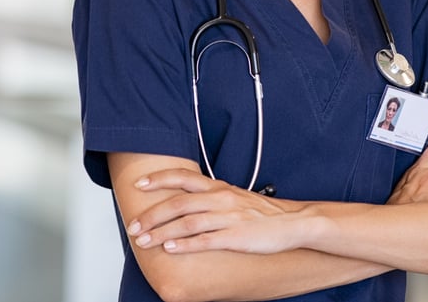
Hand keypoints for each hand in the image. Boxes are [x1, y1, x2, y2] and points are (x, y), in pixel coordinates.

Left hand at [126, 169, 301, 254]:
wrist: (294, 222)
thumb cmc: (263, 213)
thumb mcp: (234, 197)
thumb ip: (211, 197)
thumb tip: (186, 202)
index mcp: (218, 187)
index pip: (182, 177)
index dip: (159, 179)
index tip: (139, 184)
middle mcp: (220, 198)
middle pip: (178, 202)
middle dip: (151, 215)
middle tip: (133, 226)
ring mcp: (228, 217)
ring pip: (186, 222)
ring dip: (161, 232)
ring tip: (144, 241)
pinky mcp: (236, 237)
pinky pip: (205, 240)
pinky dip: (185, 244)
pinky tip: (171, 249)